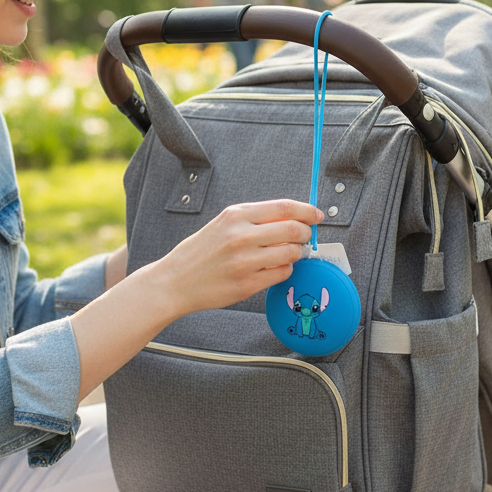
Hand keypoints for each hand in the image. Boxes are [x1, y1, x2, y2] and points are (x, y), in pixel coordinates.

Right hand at [72, 199, 321, 400]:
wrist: (174, 282)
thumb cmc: (201, 252)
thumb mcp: (223, 224)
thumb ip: (255, 220)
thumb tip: (293, 218)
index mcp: (236, 215)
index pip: (284, 208)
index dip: (307, 210)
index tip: (317, 215)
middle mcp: (241, 236)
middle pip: (293, 230)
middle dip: (305, 234)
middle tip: (305, 238)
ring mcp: (244, 261)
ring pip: (291, 254)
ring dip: (296, 254)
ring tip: (287, 255)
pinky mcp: (247, 283)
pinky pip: (281, 274)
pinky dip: (283, 270)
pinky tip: (272, 269)